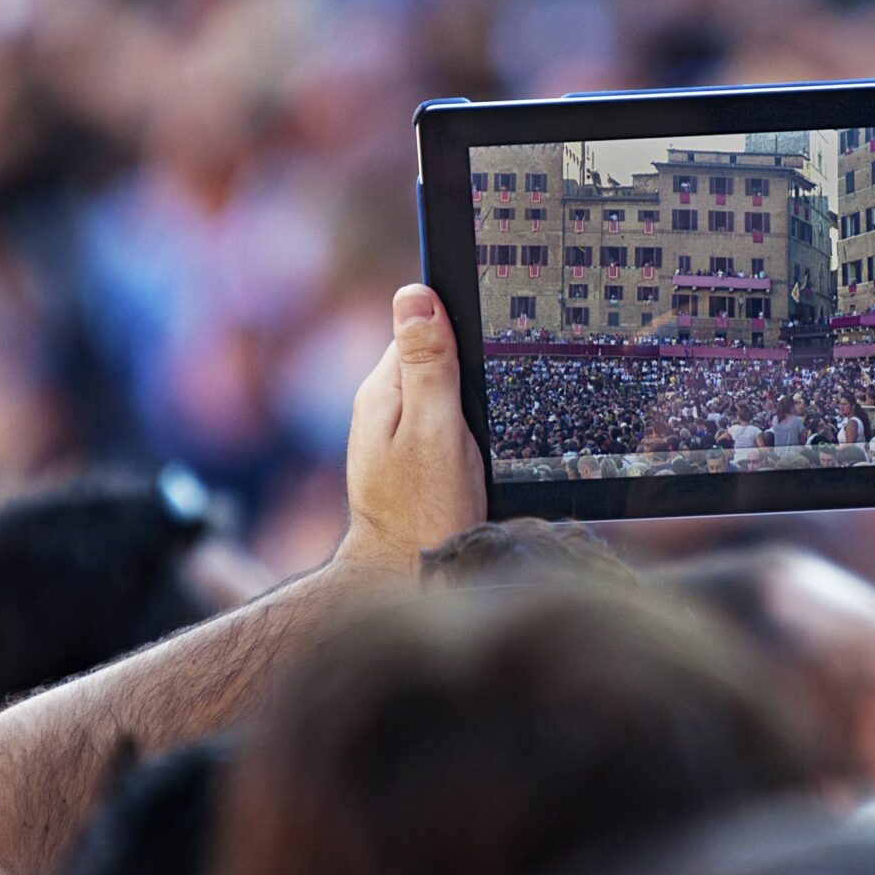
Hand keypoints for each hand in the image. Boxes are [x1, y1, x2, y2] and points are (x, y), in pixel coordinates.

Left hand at [338, 285, 487, 575]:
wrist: (407, 580)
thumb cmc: (424, 510)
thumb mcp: (434, 429)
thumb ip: (428, 364)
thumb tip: (415, 294)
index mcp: (382, 391)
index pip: (421, 330)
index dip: (460, 331)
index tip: (491, 350)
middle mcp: (382, 409)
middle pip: (434, 361)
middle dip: (466, 370)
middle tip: (493, 402)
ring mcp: (393, 437)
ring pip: (441, 395)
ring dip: (468, 403)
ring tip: (488, 431)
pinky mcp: (412, 461)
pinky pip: (441, 425)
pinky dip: (464, 430)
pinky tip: (480, 450)